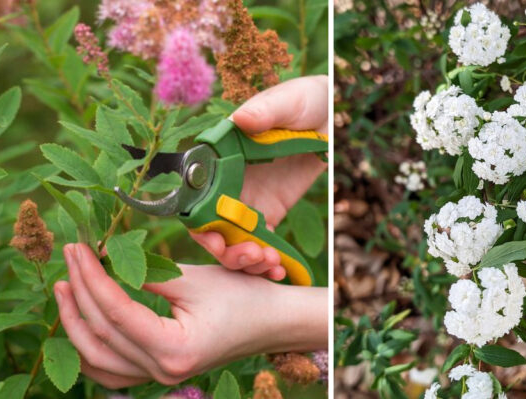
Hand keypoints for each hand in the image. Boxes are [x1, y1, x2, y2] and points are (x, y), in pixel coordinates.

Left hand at [54, 243, 326, 387]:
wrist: (272, 322)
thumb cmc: (243, 296)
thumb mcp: (193, 279)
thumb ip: (146, 274)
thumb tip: (102, 259)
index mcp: (174, 348)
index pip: (116, 312)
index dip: (91, 277)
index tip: (78, 248)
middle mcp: (163, 372)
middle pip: (101, 334)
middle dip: (79, 291)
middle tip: (69, 256)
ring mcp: (159, 378)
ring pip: (97, 360)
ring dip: (75, 321)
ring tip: (63, 287)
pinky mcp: (158, 374)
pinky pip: (110, 371)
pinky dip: (89, 348)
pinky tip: (79, 322)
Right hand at [190, 75, 327, 279]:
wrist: (331, 115)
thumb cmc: (302, 100)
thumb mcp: (287, 101)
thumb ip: (265, 110)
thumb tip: (241, 119)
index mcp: (220, 157)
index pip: (194, 194)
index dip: (198, 220)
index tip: (213, 236)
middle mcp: (226, 183)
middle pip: (210, 228)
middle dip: (224, 249)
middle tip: (250, 255)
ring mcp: (247, 202)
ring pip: (233, 243)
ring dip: (246, 261)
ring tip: (269, 263)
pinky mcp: (270, 214)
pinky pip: (261, 245)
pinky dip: (266, 262)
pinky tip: (280, 270)